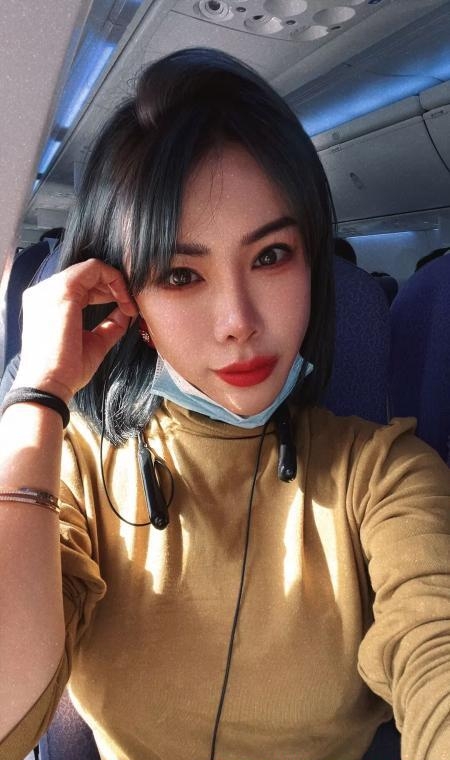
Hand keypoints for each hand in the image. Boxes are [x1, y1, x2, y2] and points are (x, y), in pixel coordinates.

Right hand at [14, 259, 137, 401]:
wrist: (50, 385)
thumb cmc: (67, 369)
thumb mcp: (95, 342)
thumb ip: (110, 324)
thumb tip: (127, 311)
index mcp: (49, 303)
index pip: (82, 285)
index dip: (108, 291)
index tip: (126, 308)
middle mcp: (46, 291)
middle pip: (87, 274)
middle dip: (114, 286)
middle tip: (130, 306)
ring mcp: (51, 289)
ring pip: (91, 268)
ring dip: (116, 283)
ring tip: (128, 305)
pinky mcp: (62, 291)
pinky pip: (93, 269)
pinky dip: (114, 280)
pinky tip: (124, 301)